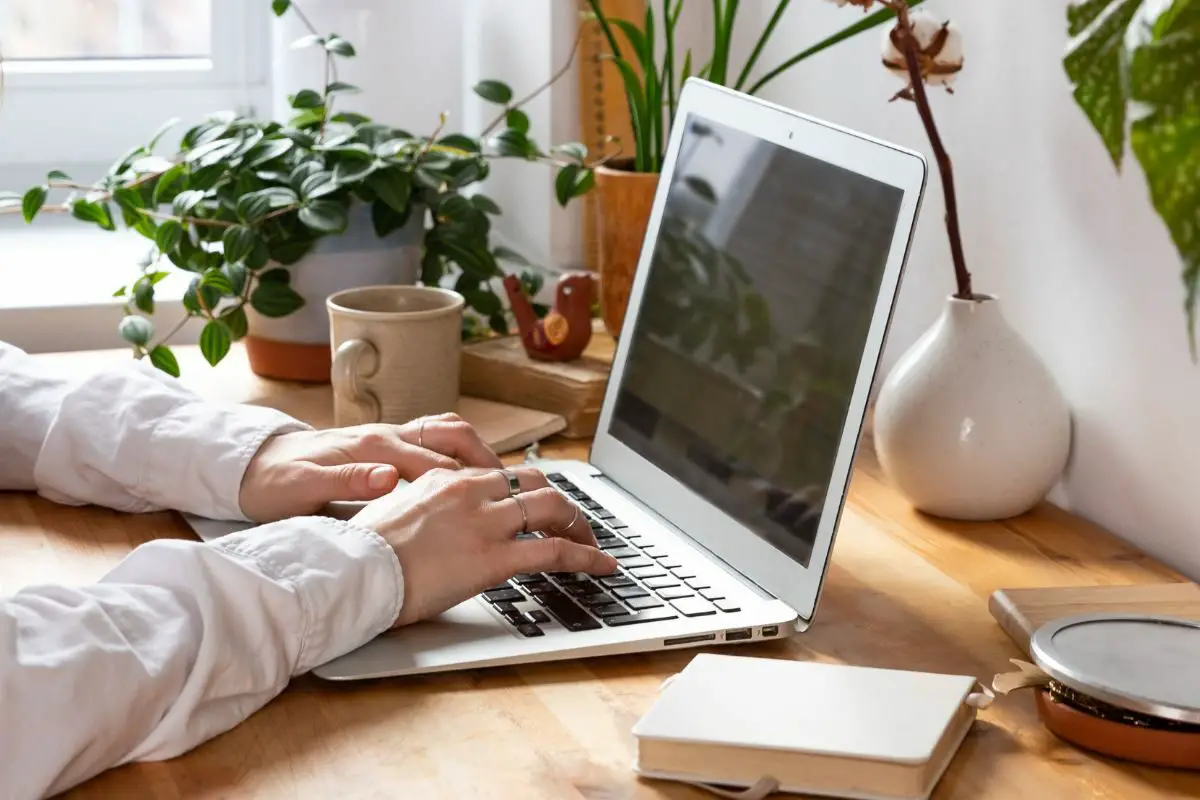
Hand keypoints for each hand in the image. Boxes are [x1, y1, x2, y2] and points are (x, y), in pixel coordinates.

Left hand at [240, 413, 502, 521]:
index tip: (499, 499)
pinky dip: (460, 457)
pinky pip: (435, 443)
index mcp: (372, 446)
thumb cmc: (274, 482)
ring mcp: (388, 438)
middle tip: (516, 488)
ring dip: (478, 455)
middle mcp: (386, 435)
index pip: (434, 459)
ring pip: (448, 435)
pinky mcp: (385, 448)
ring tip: (504, 484)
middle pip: (453, 435)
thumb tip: (389, 478)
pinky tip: (470, 483)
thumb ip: (347, 483)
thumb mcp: (302, 489)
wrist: (250, 467)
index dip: (469, 479)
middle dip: (487, 459)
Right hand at [350, 466, 617, 626]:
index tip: (537, 504)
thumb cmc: (360, 555)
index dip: (527, 490)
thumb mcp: (393, 518)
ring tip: (593, 541)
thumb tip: (435, 528)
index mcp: (444, 480)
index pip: (500, 474)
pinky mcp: (493, 557)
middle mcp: (469, 490)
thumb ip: (423, 513)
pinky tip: (600, 565)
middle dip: (560, 501)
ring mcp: (484, 521)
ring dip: (579, 523)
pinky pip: (553, 550)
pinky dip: (585, 556)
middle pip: (533, 482)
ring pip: (551, 508)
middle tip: (573, 520)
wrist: (349, 572)